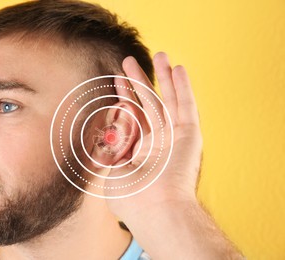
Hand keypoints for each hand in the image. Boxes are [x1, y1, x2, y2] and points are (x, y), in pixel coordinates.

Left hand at [106, 52, 202, 219]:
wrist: (155, 210)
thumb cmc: (131, 197)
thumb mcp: (111, 171)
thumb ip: (108, 151)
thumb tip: (101, 138)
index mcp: (139, 151)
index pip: (132, 115)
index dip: (124, 95)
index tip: (116, 78)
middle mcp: (158, 142)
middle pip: (148, 103)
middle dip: (139, 82)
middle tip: (129, 61)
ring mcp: (174, 138)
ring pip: (168, 100)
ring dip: (162, 78)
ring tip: (159, 55)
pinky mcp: (190, 136)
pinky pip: (186, 106)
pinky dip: (183, 88)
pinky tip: (178, 69)